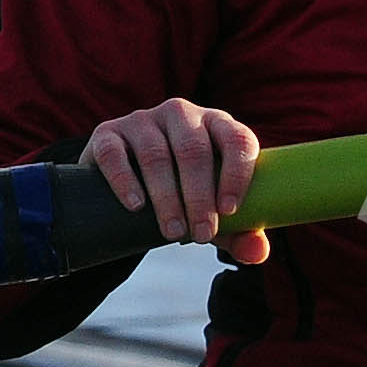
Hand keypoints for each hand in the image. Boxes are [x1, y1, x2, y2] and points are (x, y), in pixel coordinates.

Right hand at [80, 99, 269, 264]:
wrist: (130, 188)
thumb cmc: (186, 195)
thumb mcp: (214, 212)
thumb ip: (240, 231)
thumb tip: (258, 251)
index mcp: (217, 125)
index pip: (237, 138)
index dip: (237, 173)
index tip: (229, 211)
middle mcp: (182, 115)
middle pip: (195, 150)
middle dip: (200, 196)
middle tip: (202, 235)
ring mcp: (143, 120)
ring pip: (156, 154)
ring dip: (166, 197)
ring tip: (174, 233)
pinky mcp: (108, 133)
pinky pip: (115, 153)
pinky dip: (126, 181)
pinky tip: (137, 207)